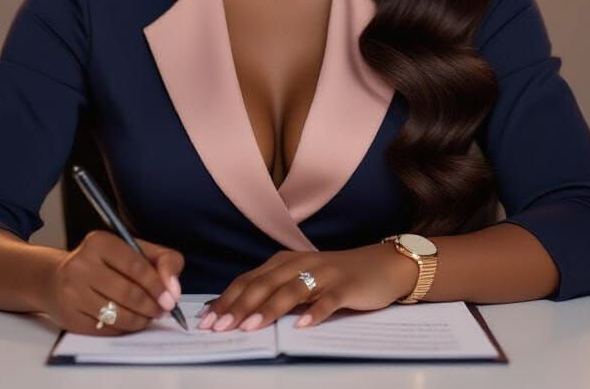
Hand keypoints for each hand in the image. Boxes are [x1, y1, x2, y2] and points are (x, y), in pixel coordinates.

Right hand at [43, 230, 183, 335]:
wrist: (58, 279)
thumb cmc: (106, 263)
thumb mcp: (136, 250)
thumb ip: (163, 261)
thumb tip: (174, 290)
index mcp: (100, 242)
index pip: (135, 265)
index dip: (157, 285)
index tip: (170, 299)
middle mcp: (81, 265)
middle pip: (127, 293)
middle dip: (151, 306)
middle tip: (161, 311)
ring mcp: (72, 292)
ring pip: (117, 315)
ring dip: (140, 320)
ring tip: (148, 317)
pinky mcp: (69, 317)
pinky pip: (105, 329)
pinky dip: (123, 329)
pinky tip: (128, 322)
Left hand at [198, 242, 415, 331]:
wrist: (381, 265)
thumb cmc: (336, 277)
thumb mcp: (301, 280)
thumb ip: (275, 292)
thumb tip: (239, 313)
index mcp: (285, 261)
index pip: (249, 280)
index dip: (227, 299)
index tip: (207, 320)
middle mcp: (301, 263)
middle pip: (264, 284)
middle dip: (239, 306)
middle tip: (220, 327)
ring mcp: (324, 274)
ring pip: (291, 290)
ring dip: (269, 308)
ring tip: (250, 327)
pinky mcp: (346, 286)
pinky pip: (328, 300)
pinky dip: (314, 312)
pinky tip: (303, 326)